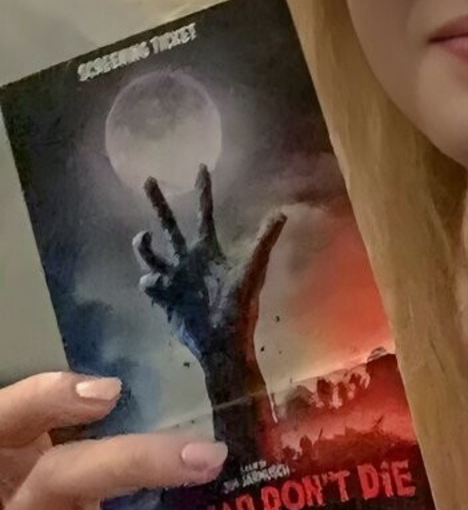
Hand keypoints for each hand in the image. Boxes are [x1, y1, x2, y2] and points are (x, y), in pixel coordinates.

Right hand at [134, 164, 285, 372]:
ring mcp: (175, 278)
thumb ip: (263, 241)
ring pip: (152, 254)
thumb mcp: (253, 270)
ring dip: (145, 246)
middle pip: (171, 226)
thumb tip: (282, 212)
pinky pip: (150, 283)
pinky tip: (156, 284)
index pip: (204, 215)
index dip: (203, 192)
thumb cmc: (240, 307)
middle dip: (160, 203)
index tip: (199, 166)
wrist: (223, 342)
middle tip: (149, 179)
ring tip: (143, 237)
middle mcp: (190, 260)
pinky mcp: (164, 297)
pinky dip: (150, 281)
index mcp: (209, 251)